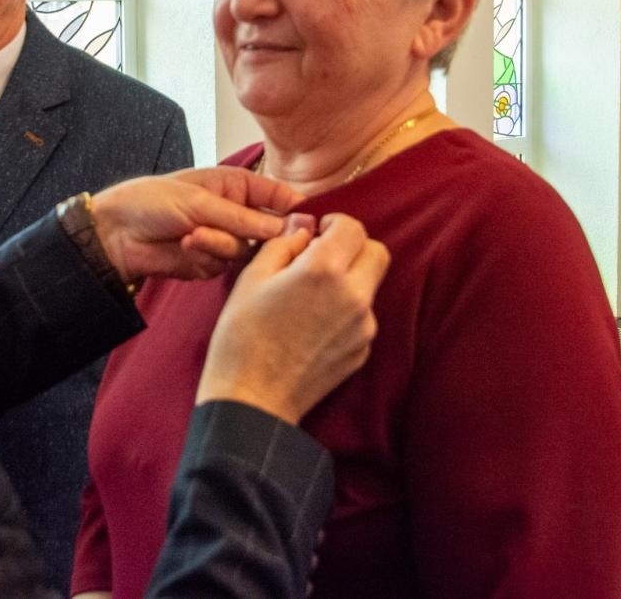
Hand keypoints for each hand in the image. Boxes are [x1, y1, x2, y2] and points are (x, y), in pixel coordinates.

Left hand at [91, 167, 304, 282]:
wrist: (116, 234)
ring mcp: (225, 240)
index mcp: (238, 185)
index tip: (309, 225)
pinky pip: (225, 266)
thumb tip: (290, 227)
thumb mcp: (201, 202)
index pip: (281, 197)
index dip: (298, 211)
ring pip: (248, 251)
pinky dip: (207, 256)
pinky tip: (184, 245)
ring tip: (193, 234)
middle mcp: (238, 213)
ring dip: (221, 244)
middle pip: (271, 231)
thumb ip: (246, 218)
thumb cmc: (153, 201)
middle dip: (257, 234)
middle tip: (242, 233)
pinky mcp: (211, 264)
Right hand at [194, 213, 388, 425]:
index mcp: (324, 270)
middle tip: (324, 256)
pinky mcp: (362, 351)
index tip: (320, 231)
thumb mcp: (253, 277)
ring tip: (312, 296)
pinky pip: (362, 317)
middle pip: (377, 253)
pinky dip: (346, 311)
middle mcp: (353, 295)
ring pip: (370, 286)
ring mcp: (362, 327)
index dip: (336, 223)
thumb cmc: (243, 336)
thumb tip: (304, 228)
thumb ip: (284, 243)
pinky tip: (314, 324)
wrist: (252, 398)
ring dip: (350, 280)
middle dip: (354, 248)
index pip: (353, 228)